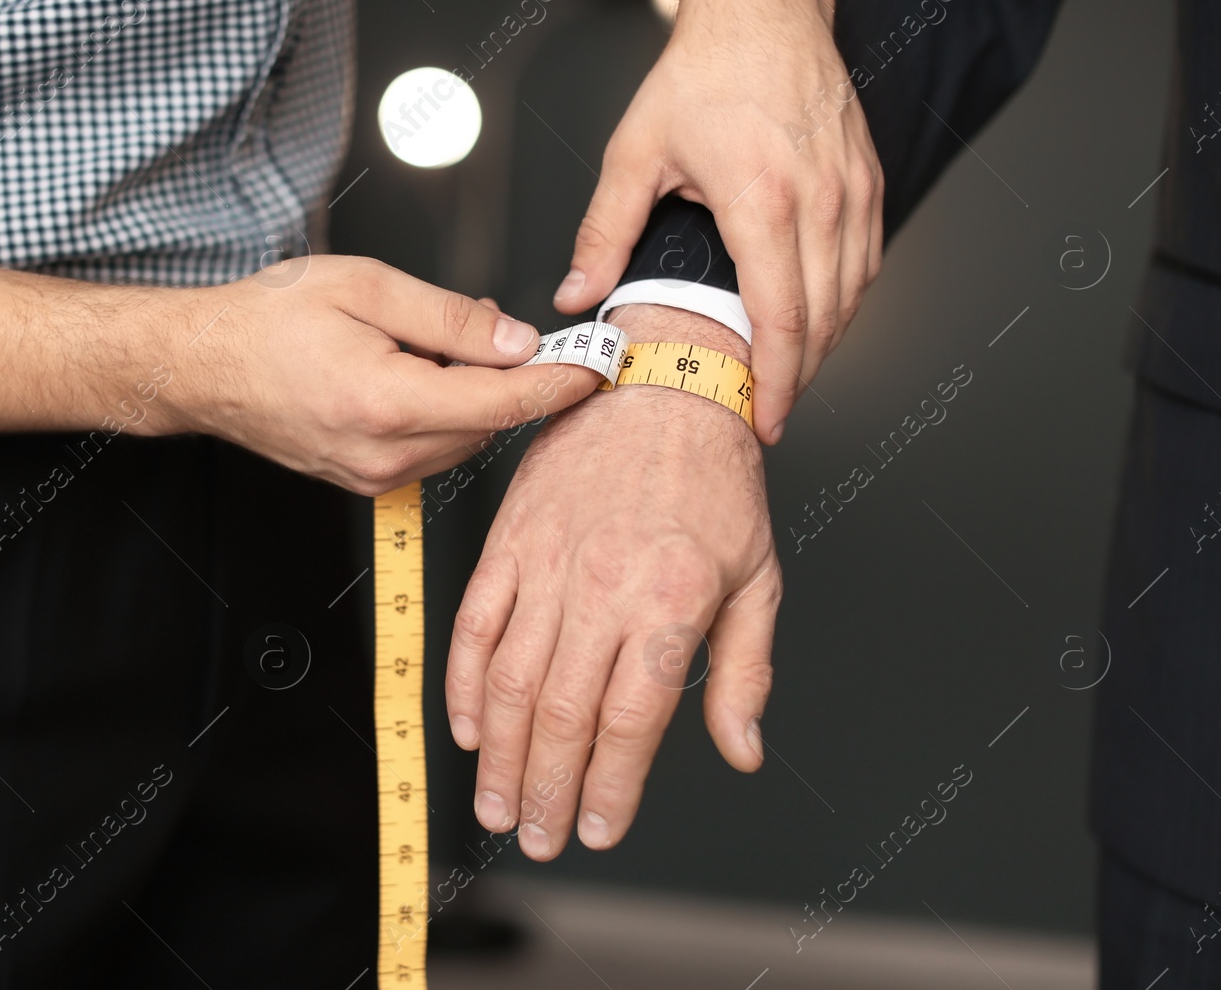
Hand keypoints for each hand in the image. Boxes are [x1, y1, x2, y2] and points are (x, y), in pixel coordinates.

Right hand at [165, 255, 601, 494]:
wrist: (202, 365)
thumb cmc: (266, 319)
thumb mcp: (366, 287)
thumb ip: (449, 317)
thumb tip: (515, 339)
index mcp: (386, 402)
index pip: (504, 402)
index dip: (558, 381)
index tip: (597, 365)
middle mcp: (384, 454)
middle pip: (489, 423)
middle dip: (507, 376)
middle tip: (487, 322)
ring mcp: (374, 476)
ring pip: (463, 438)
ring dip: (471, 393)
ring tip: (426, 341)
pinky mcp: (367, 480)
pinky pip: (433, 448)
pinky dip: (443, 411)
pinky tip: (412, 372)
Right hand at [445, 304, 781, 858]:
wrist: (662, 384)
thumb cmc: (716, 481)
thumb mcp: (758, 578)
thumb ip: (746, 672)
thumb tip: (740, 751)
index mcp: (668, 601)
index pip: (630, 721)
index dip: (610, 788)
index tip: (601, 830)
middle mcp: (602, 587)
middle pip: (560, 714)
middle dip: (546, 788)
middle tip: (538, 835)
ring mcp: (546, 563)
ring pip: (508, 679)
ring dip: (499, 753)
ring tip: (496, 803)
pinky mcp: (508, 540)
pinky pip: (473, 623)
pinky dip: (461, 682)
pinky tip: (467, 727)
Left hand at [554, 0, 882, 445]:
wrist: (763, 12)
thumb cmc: (705, 73)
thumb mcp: (635, 152)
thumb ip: (604, 232)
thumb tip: (577, 294)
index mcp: (763, 198)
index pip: (782, 317)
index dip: (776, 382)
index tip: (764, 419)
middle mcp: (820, 198)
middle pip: (824, 319)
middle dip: (798, 378)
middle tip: (768, 411)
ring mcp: (852, 190)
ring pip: (853, 296)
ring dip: (825, 345)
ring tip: (788, 376)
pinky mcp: (868, 182)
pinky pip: (867, 261)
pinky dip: (845, 303)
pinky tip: (817, 320)